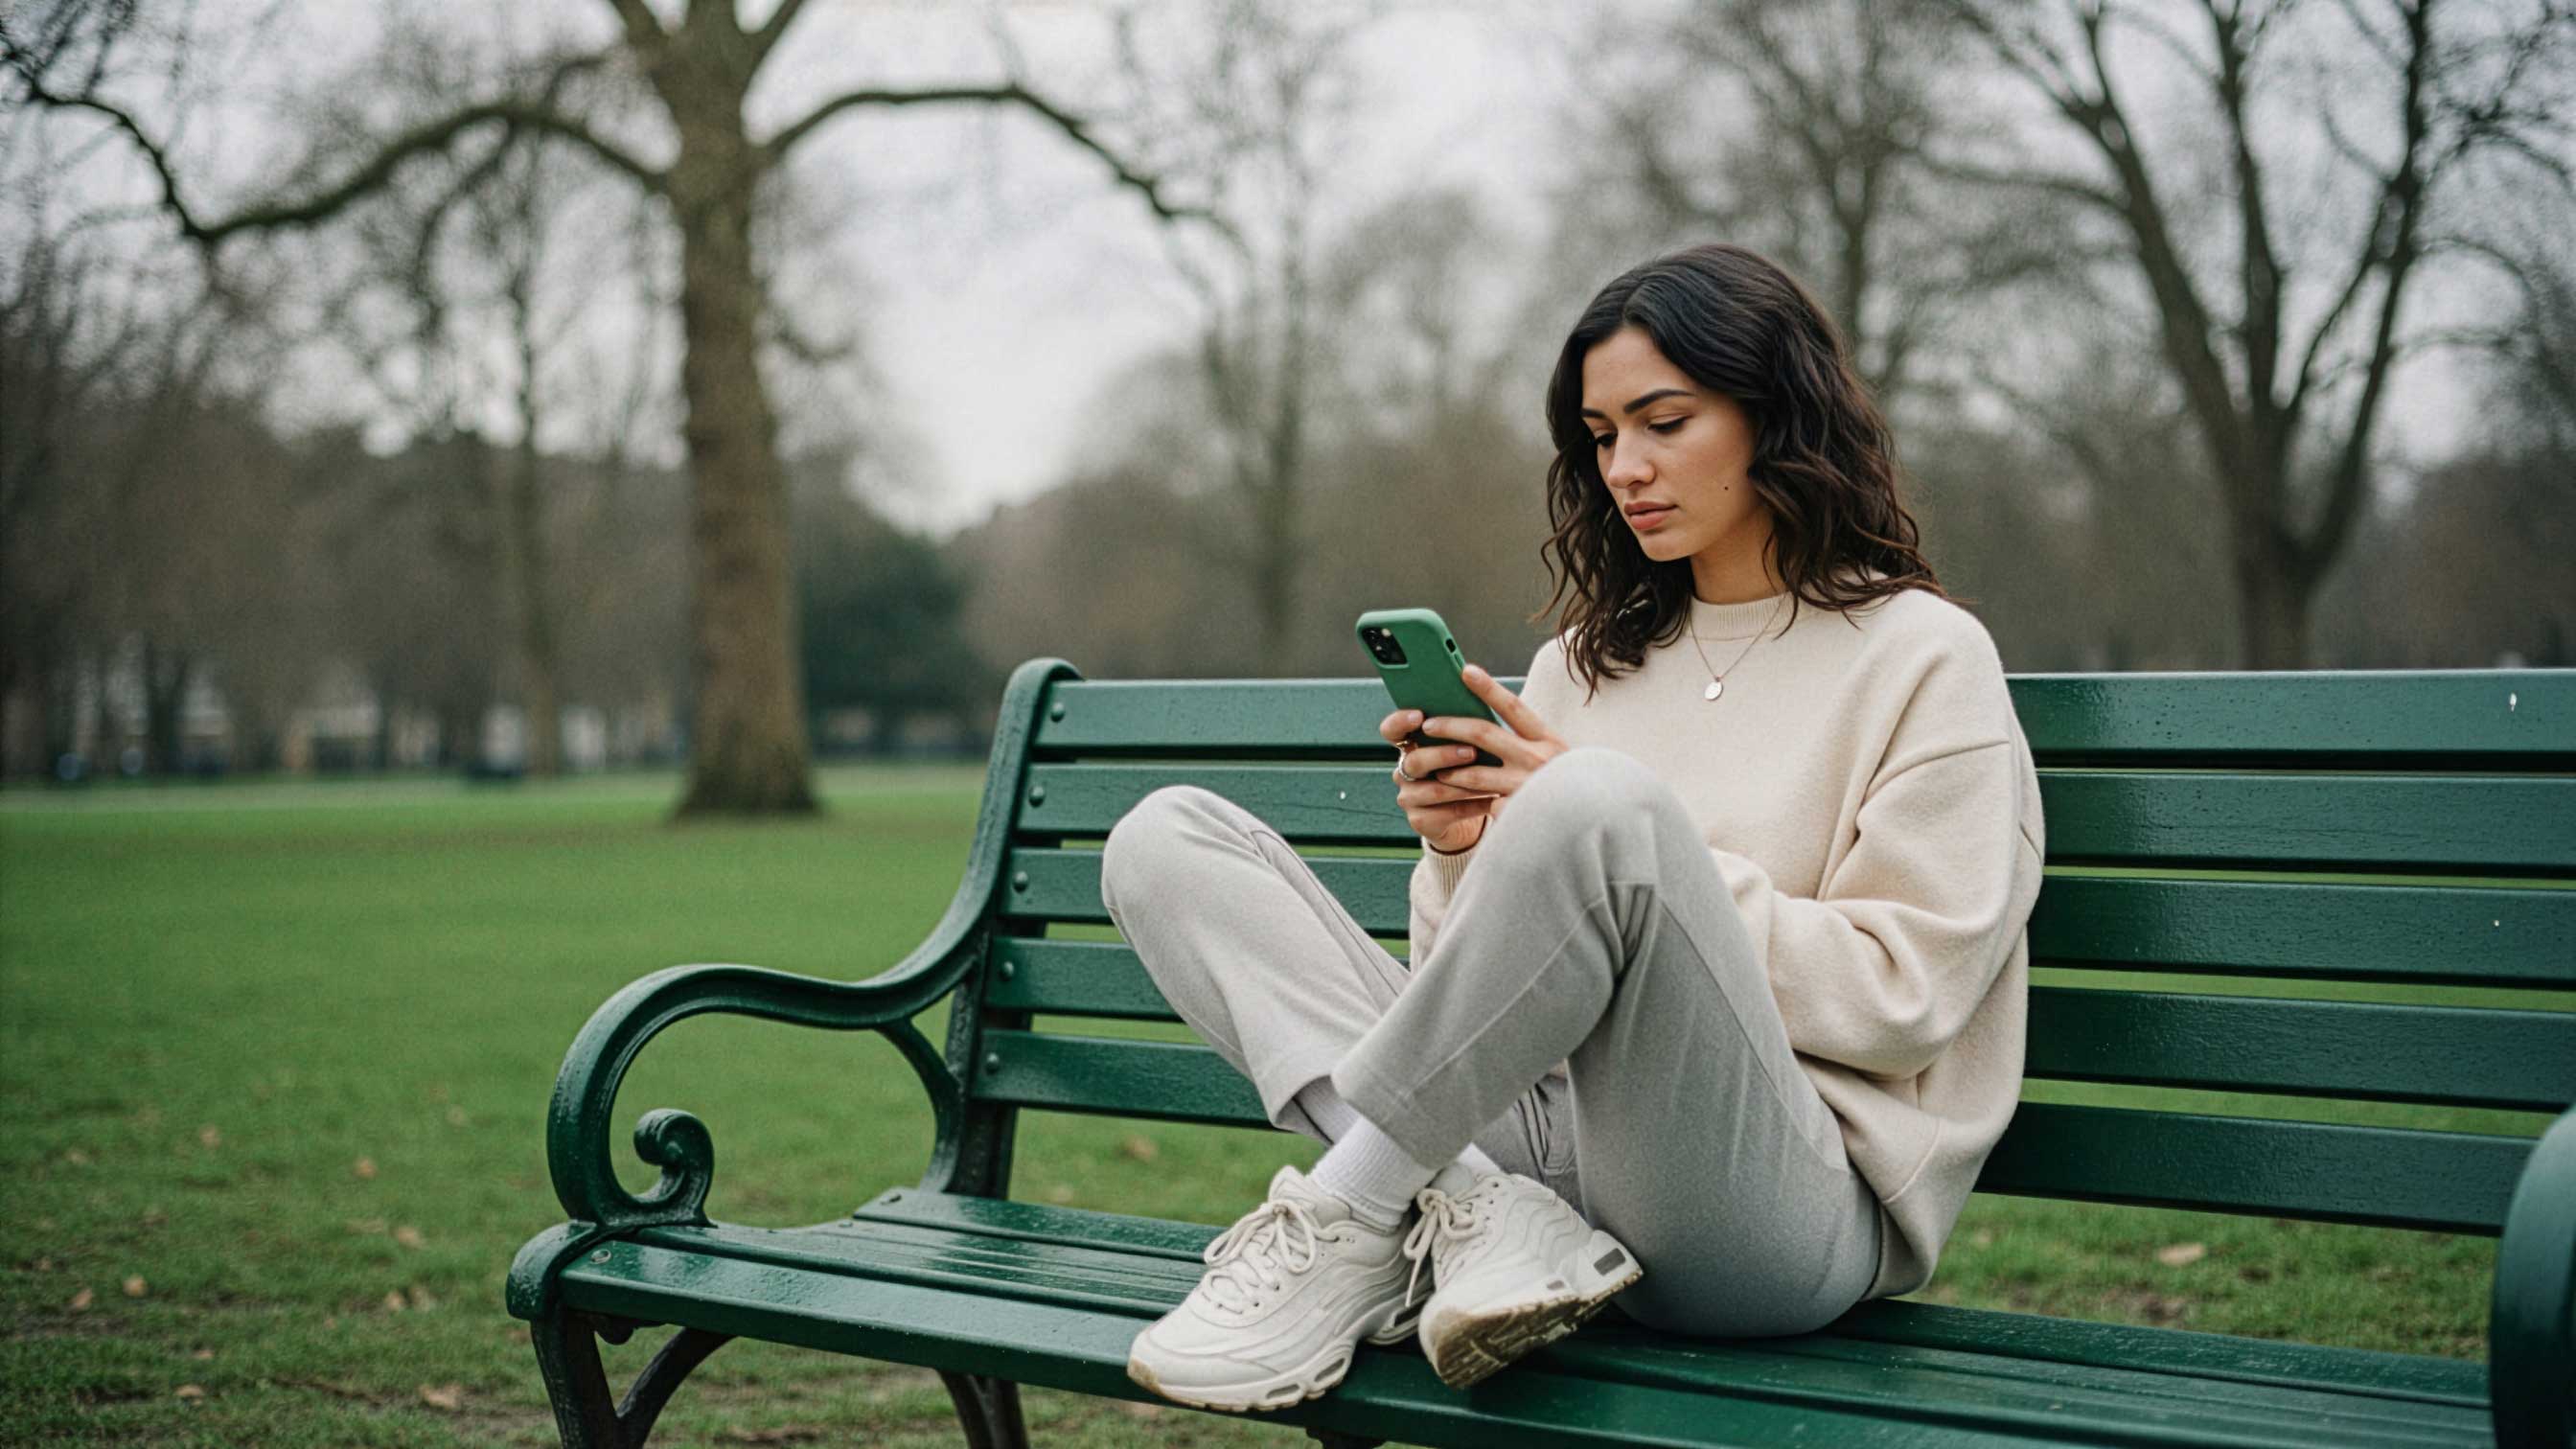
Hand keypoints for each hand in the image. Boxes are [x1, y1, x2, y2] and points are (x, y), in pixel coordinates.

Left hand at [1377, 664, 1569, 850]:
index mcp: (1548, 740)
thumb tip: (1481, 726)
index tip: (1465, 671)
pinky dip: (1470, 803)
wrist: (1589, 818)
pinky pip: (1484, 805)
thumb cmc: (1562, 785)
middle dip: (1450, 726)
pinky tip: (1457, 804)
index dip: (1488, 688)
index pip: (1513, 707)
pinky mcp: (1517, 812)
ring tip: (1436, 771)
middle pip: (1483, 734)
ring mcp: (1526, 786)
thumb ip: (1526, 741)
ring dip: (1450, 771)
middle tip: (1428, 725)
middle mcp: (1538, 759)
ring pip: (1474, 773)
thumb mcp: (1554, 756)